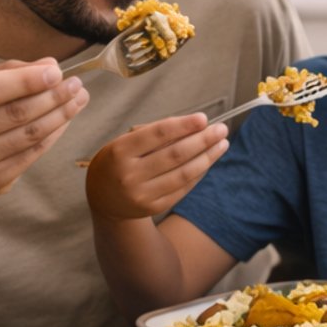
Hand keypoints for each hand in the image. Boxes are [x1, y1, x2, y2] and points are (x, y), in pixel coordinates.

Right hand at [0, 59, 88, 206]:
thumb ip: (2, 73)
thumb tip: (49, 66)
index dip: (28, 80)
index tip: (57, 71)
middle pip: (16, 113)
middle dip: (54, 96)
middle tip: (77, 83)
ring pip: (29, 135)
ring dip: (61, 115)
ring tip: (79, 98)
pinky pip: (31, 155)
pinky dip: (53, 135)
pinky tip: (64, 120)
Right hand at [85, 115, 228, 220]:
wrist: (104, 200)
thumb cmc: (118, 162)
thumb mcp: (124, 143)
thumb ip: (154, 133)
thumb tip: (193, 125)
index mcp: (120, 152)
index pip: (157, 135)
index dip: (183, 126)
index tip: (204, 118)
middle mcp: (130, 174)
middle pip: (175, 154)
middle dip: (203, 140)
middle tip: (222, 129)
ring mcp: (142, 194)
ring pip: (184, 173)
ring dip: (208, 157)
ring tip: (222, 144)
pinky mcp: (154, 207)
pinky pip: (183, 188)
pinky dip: (199, 173)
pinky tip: (209, 160)